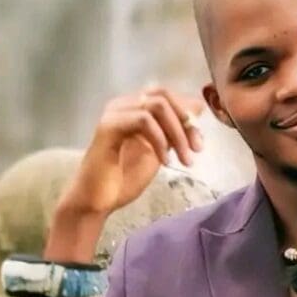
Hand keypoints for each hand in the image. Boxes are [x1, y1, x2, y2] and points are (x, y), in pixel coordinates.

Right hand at [62, 85, 204, 217]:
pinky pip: (143, 120)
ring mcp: (114, 113)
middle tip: (196, 149)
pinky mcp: (108, 126)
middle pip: (163, 95)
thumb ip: (174, 131)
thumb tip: (197, 108)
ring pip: (156, 105)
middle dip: (186, 122)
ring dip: (177, 133)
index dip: (188, 116)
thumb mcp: (159, 152)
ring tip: (184, 159)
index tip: (199, 145)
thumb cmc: (123, 179)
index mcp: (134, 108)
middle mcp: (122, 104)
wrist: (97, 202)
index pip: (167, 96)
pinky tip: (164, 161)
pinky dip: (160, 140)